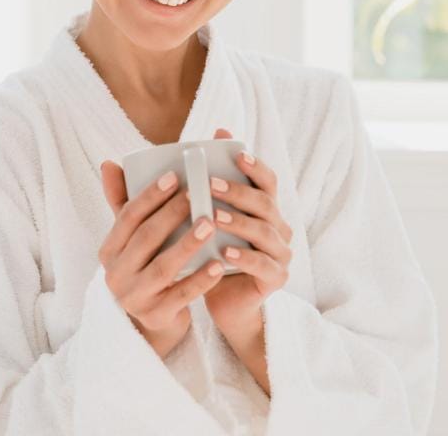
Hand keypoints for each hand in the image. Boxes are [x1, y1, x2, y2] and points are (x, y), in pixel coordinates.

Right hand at [98, 158, 225, 359]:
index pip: (127, 217)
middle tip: (198, 193)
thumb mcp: (130, 240)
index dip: (150, 196)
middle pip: (145, 239)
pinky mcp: (157, 316)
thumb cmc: (144, 267)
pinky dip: (200, 280)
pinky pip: (181, 295)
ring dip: (187, 244)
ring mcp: (136, 297)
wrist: (152, 320)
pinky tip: (218, 264)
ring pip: (163, 267)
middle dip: (171, 214)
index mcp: (109, 251)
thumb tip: (109, 162)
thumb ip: (123, 204)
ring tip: (209, 224)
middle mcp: (116, 274)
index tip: (174, 176)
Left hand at [203, 128, 293, 336]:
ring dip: (239, 222)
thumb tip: (166, 148)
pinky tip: (225, 253)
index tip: (237, 154)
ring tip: (214, 217)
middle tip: (210, 184)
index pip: (267, 181)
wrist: (223, 300)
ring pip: (265, 231)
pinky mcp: (276, 277)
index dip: (255, 166)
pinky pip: (263, 264)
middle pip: (265, 202)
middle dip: (238, 192)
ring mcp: (280, 252)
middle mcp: (278, 226)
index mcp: (264, 208)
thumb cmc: (211, 252)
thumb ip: (193, 187)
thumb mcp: (203, 219)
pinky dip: (245, 257)